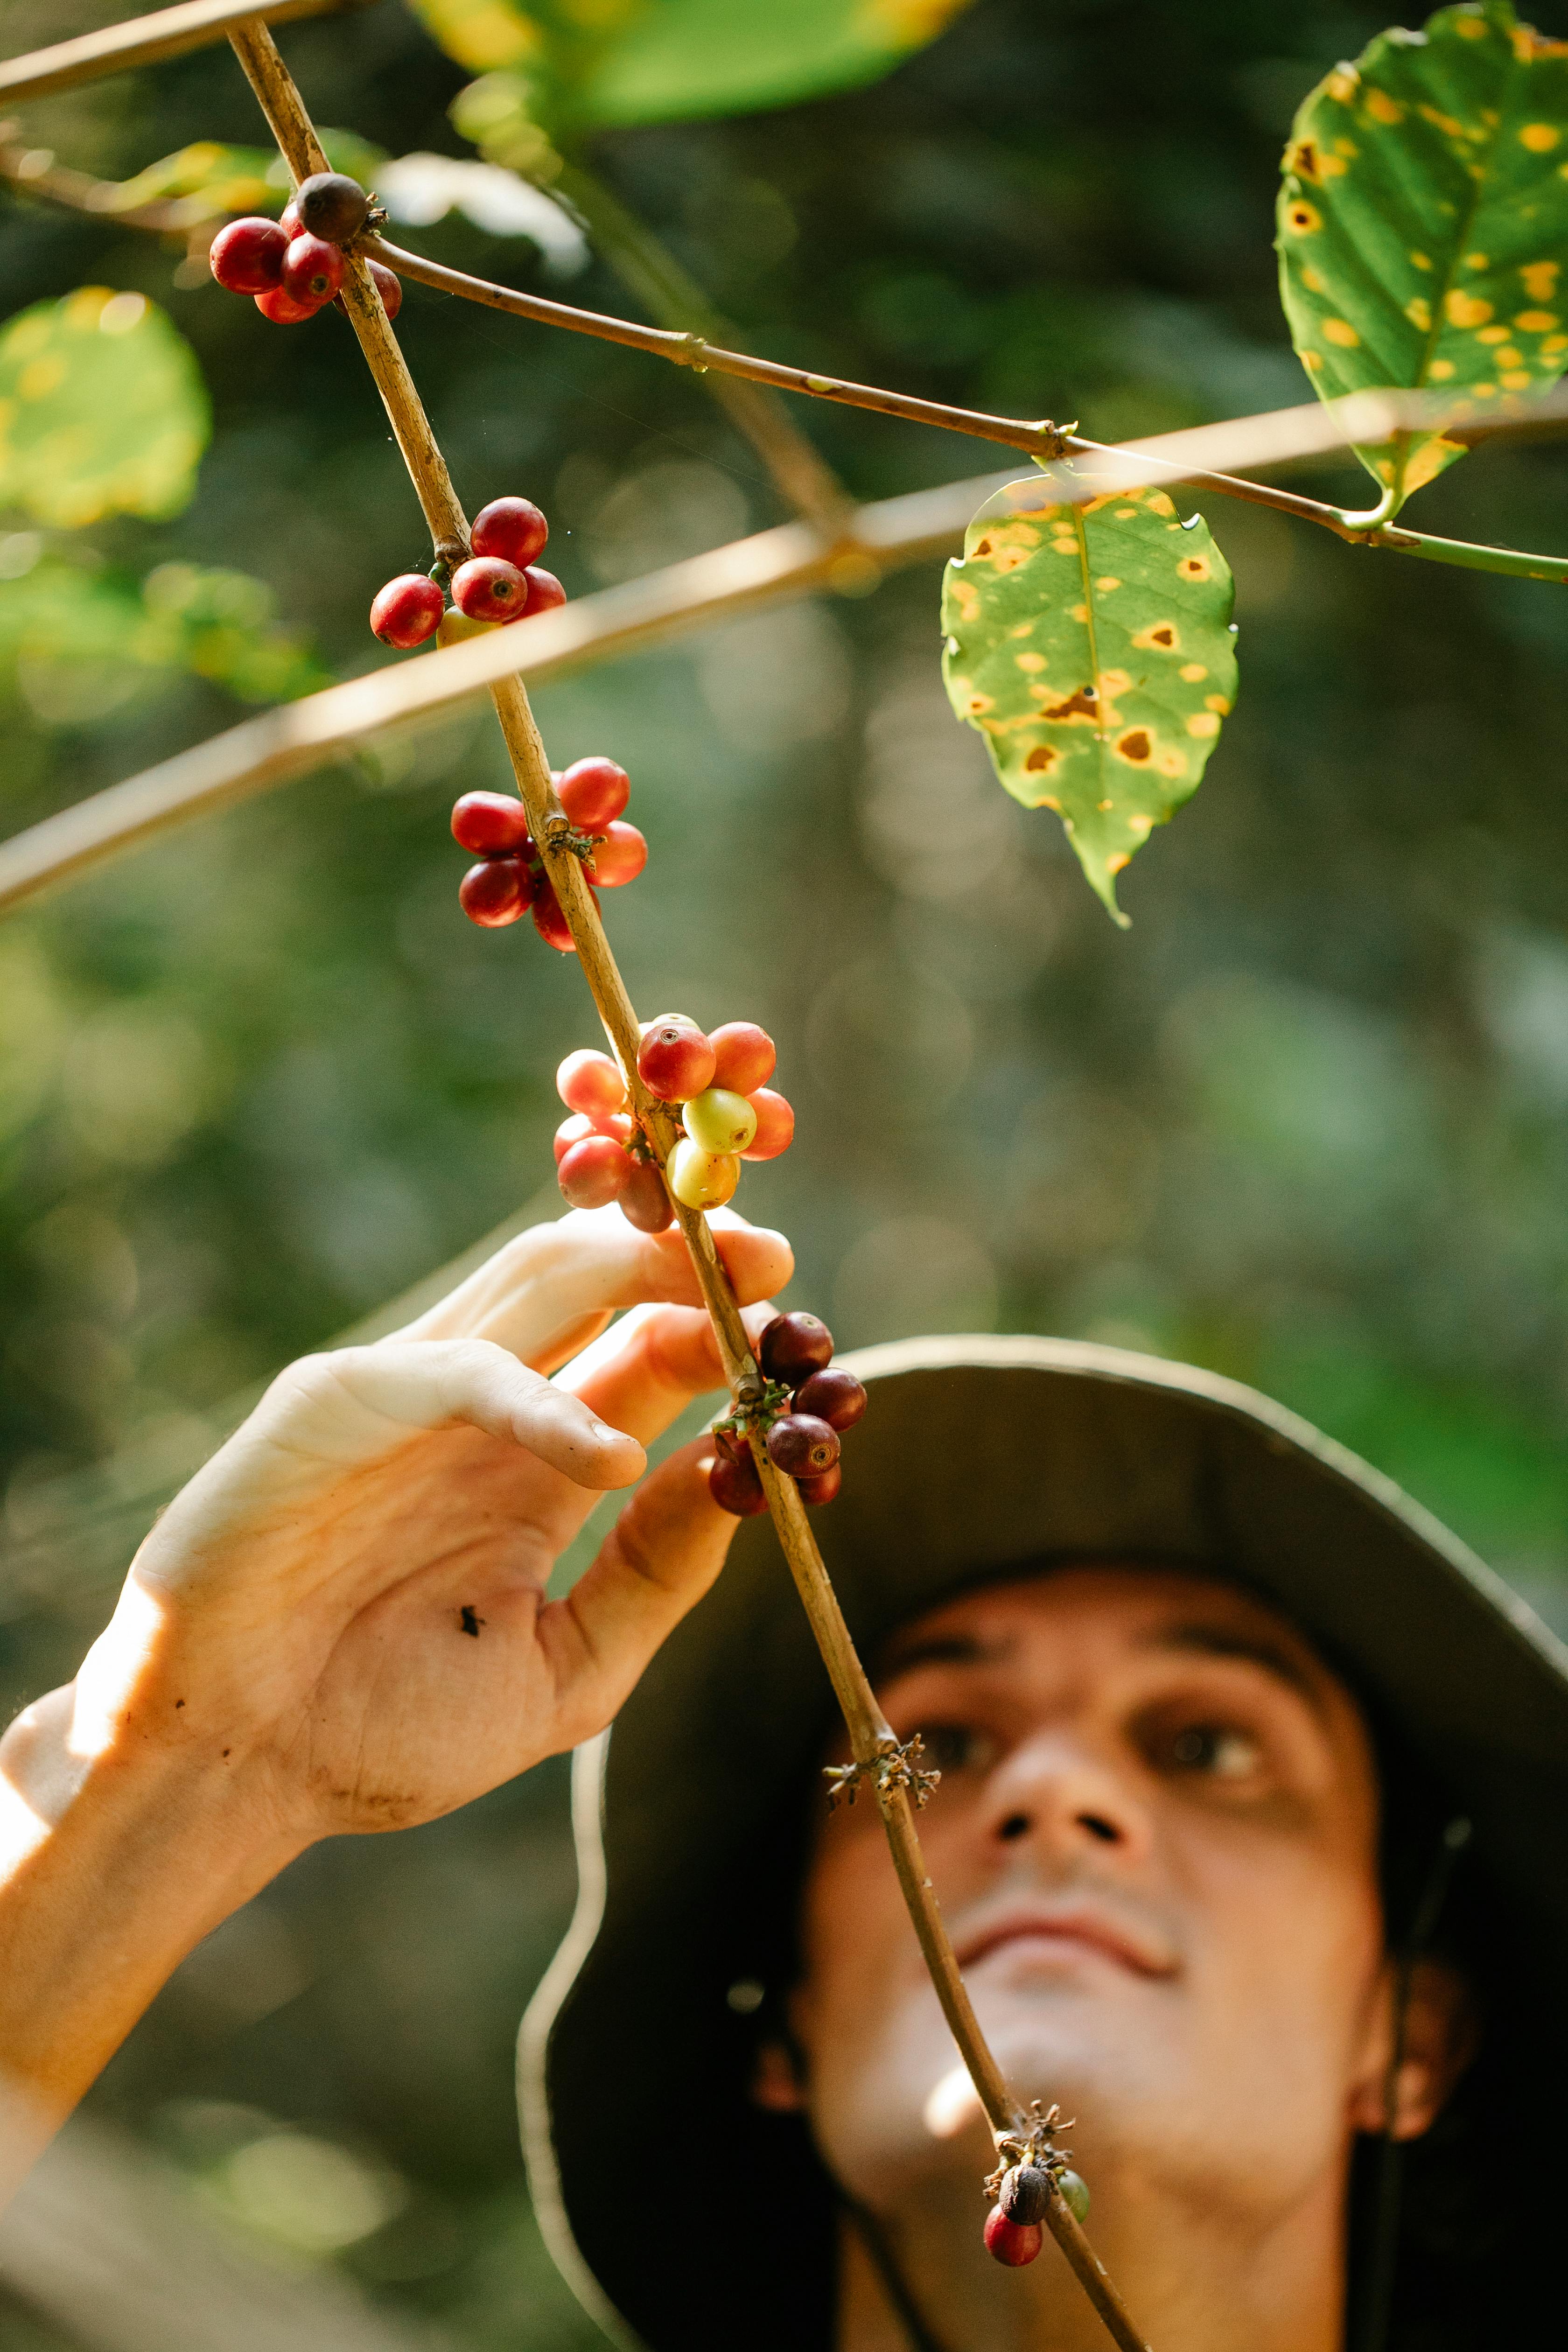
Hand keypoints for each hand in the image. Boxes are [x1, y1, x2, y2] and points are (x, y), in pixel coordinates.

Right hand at [36, 1205, 790, 1862]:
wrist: (239, 1771)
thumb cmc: (383, 1732)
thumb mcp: (567, 1668)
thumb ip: (652, 1575)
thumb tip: (747, 1482)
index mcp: (530, 1461)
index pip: (641, 1356)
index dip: (720, 1333)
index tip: (806, 1337)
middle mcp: (475, 1409)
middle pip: (596, 1290)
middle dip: (688, 1266)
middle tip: (774, 1261)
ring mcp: (404, 1393)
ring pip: (529, 1287)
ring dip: (630, 1275)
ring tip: (726, 1293)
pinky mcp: (332, 1401)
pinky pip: (459, 1377)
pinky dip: (543, 1406)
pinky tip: (616, 1454)